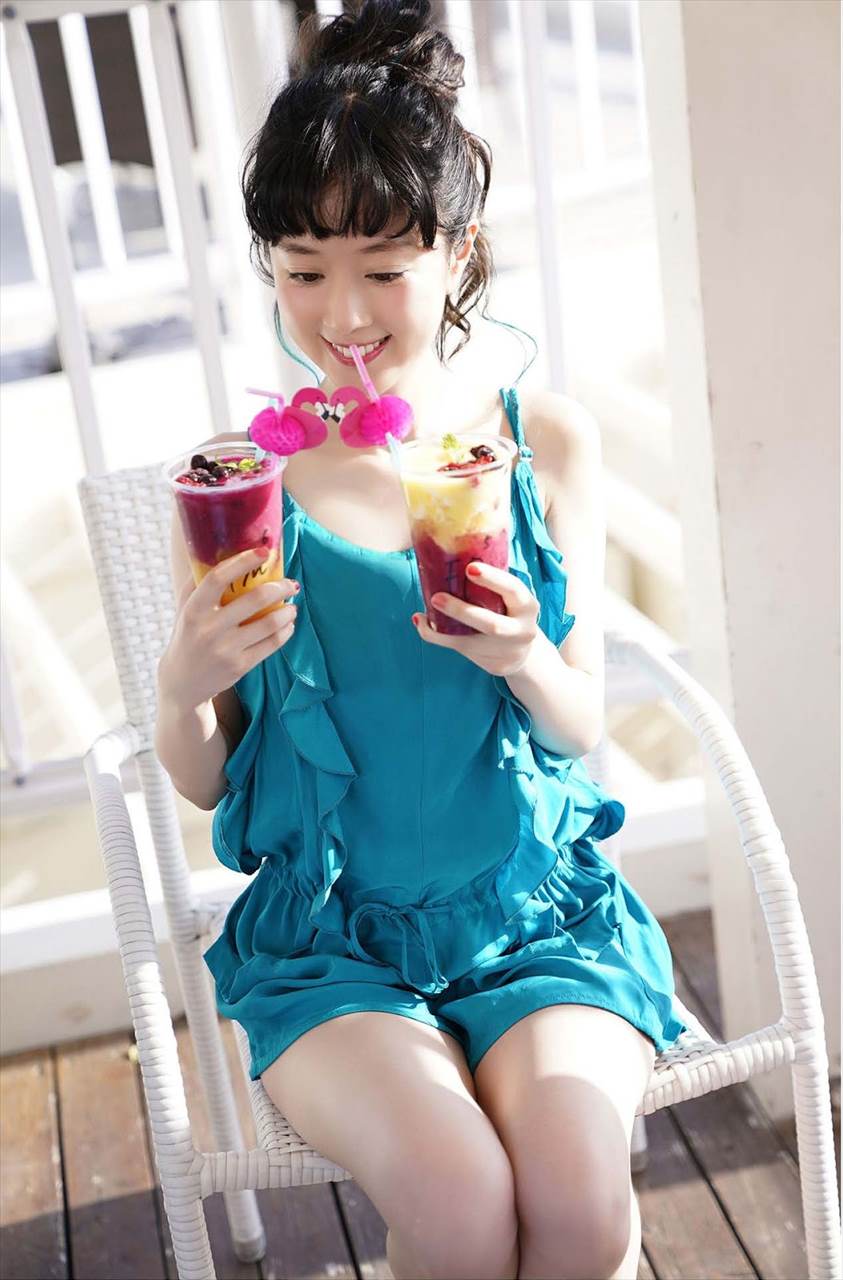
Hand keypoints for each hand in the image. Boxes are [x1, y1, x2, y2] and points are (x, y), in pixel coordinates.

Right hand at [158, 547, 298, 711]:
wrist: (182, 683)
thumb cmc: (188, 636)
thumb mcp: (185, 609)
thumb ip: (198, 582)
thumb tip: (218, 550)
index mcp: (194, 609)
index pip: (218, 578)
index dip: (243, 561)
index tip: (263, 551)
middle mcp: (209, 629)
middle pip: (254, 599)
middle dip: (280, 587)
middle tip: (291, 583)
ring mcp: (225, 649)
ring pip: (269, 623)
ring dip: (288, 610)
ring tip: (292, 605)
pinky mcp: (240, 666)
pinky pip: (272, 644)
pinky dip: (286, 630)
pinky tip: (288, 624)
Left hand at [412, 562, 540, 677]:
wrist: (523, 653)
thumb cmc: (510, 613)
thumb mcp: (511, 599)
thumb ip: (492, 584)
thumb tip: (453, 555)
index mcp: (527, 606)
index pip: (513, 590)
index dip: (493, 579)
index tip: (470, 567)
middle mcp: (521, 630)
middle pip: (492, 625)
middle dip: (462, 611)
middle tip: (437, 597)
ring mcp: (506, 650)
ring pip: (471, 642)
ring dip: (444, 628)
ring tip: (423, 614)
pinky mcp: (492, 664)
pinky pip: (460, 650)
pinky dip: (437, 637)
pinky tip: (422, 624)